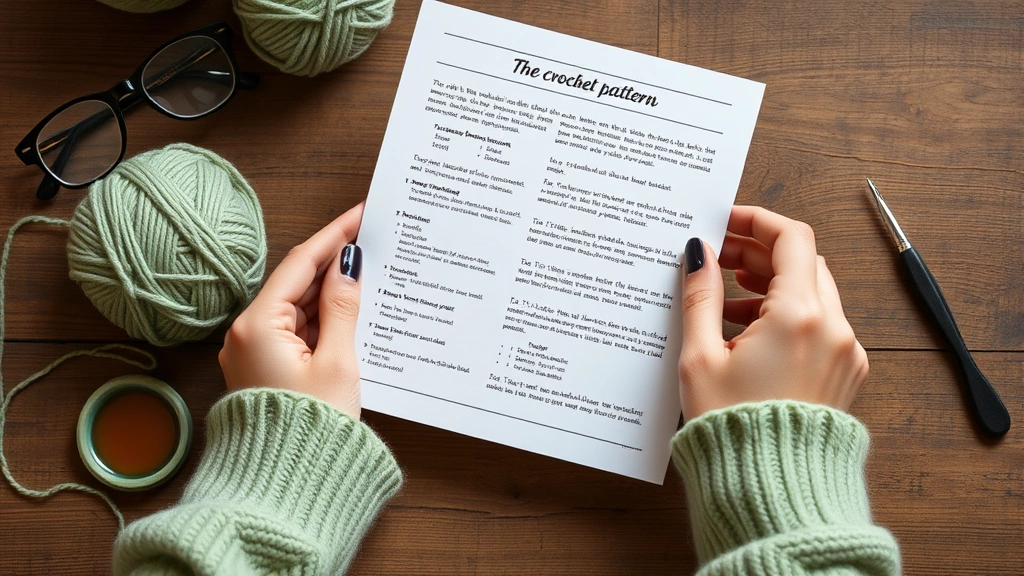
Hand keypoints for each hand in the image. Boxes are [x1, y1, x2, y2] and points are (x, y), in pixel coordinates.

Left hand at [218, 203, 364, 418]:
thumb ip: (343, 307)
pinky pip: (296, 333)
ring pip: (297, 309)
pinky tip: (352, 313)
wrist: (287, 488)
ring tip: (370, 276)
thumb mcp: (338, 361)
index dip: (334, 235)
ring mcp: (254, 354)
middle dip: (334, 264)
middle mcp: (247, 334)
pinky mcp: (265, 371)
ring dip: (330, 294)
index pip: (300, 264)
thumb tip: (349, 266)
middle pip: (296, 284)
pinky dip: (322, 321)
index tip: (360, 214)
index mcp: (257, 325)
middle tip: (372, 242)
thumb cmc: (311, 428)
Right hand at [678, 206, 867, 420]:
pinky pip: (820, 325)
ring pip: (812, 292)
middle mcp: (833, 328)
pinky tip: (748, 332)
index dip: (754, 221)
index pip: (790, 237)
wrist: (770, 490)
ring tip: (725, 300)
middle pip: (802, 262)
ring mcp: (844, 352)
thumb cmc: (734, 430)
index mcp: (800, 316)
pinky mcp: (845, 373)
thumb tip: (698, 254)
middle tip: (718, 258)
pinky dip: (787, 314)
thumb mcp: (701, 357)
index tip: (725, 222)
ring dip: (771, 284)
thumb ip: (701, 296)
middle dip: (758, 253)